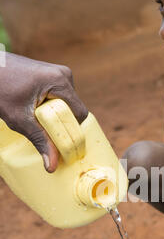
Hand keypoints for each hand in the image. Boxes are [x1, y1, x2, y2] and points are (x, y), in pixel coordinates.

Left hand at [0, 53, 87, 171]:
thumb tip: (52, 166)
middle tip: (44, 134)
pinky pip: (59, 98)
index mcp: (60, 81)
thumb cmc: (0, 87)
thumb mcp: (19, 118)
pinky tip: (35, 112)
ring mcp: (57, 73)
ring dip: (55, 117)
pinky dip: (50, 109)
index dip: (73, 131)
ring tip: (35, 120)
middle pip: (74, 110)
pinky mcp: (51, 75)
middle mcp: (63, 74)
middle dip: (62, 124)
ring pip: (66, 105)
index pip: (80, 114)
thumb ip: (39, 140)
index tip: (62, 144)